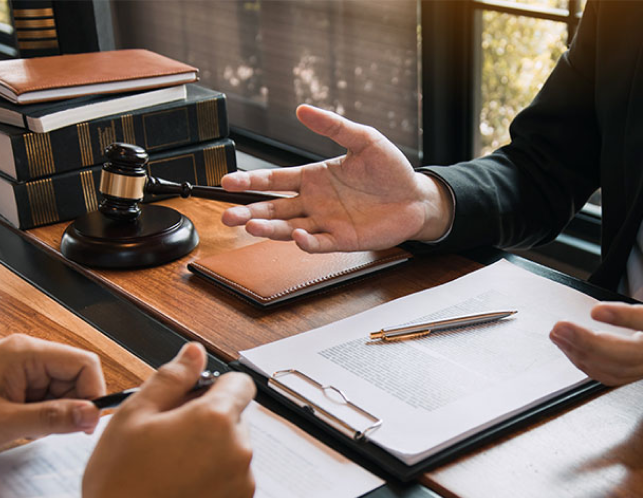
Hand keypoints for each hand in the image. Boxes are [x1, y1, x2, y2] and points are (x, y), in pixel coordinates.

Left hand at [0, 334, 104, 454]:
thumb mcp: (3, 423)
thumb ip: (52, 418)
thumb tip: (93, 415)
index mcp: (26, 353)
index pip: (84, 363)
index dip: (93, 392)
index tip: (86, 422)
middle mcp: (28, 354)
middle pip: (76, 376)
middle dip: (72, 405)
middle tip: (53, 430)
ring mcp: (22, 367)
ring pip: (64, 388)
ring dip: (56, 412)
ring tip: (28, 428)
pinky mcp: (17, 381)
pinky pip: (47, 395)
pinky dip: (43, 414)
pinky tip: (22, 425)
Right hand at [82, 343, 255, 497]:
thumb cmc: (121, 481)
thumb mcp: (134, 415)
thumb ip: (172, 377)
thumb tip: (194, 351)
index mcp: (217, 418)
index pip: (240, 384)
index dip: (216, 388)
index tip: (194, 401)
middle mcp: (240, 450)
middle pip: (235, 422)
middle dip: (209, 426)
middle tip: (169, 444)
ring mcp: (244, 485)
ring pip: (234, 457)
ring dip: (212, 459)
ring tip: (170, 478)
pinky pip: (234, 491)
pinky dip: (215, 491)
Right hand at [220, 104, 452, 251]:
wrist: (415, 197)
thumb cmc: (389, 169)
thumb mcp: (364, 139)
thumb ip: (333, 126)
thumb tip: (302, 110)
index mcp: (313, 177)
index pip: (274, 179)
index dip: (250, 181)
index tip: (227, 182)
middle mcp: (314, 202)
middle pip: (273, 207)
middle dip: (249, 210)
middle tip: (227, 215)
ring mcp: (326, 222)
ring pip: (289, 228)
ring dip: (270, 228)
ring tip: (250, 225)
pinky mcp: (342, 239)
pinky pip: (319, 243)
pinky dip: (307, 241)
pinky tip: (298, 236)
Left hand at [549, 230, 642, 385]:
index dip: (629, 319)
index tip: (595, 310)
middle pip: (635, 356)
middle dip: (592, 345)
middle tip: (560, 327)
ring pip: (623, 371)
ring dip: (585, 356)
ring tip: (558, 335)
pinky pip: (618, 375)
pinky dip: (590, 365)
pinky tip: (570, 347)